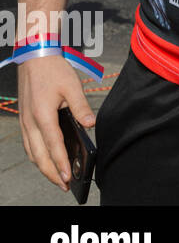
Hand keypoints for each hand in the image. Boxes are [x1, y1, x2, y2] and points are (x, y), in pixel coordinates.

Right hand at [17, 56, 95, 191]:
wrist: (35, 58)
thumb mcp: (72, 87)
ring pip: (32, 152)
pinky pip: (29, 144)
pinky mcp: (24, 119)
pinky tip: (45, 160)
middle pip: (39, 155)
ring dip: (43, 167)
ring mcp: (25, 122)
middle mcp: (30, 122)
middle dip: (51, 173)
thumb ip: (81, 107)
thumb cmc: (54, 71)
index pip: (53, 146)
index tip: (68, 177)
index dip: (61, 164)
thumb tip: (90, 125)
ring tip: (56, 178)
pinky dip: (36, 156)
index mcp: (43, 115)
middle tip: (63, 185)